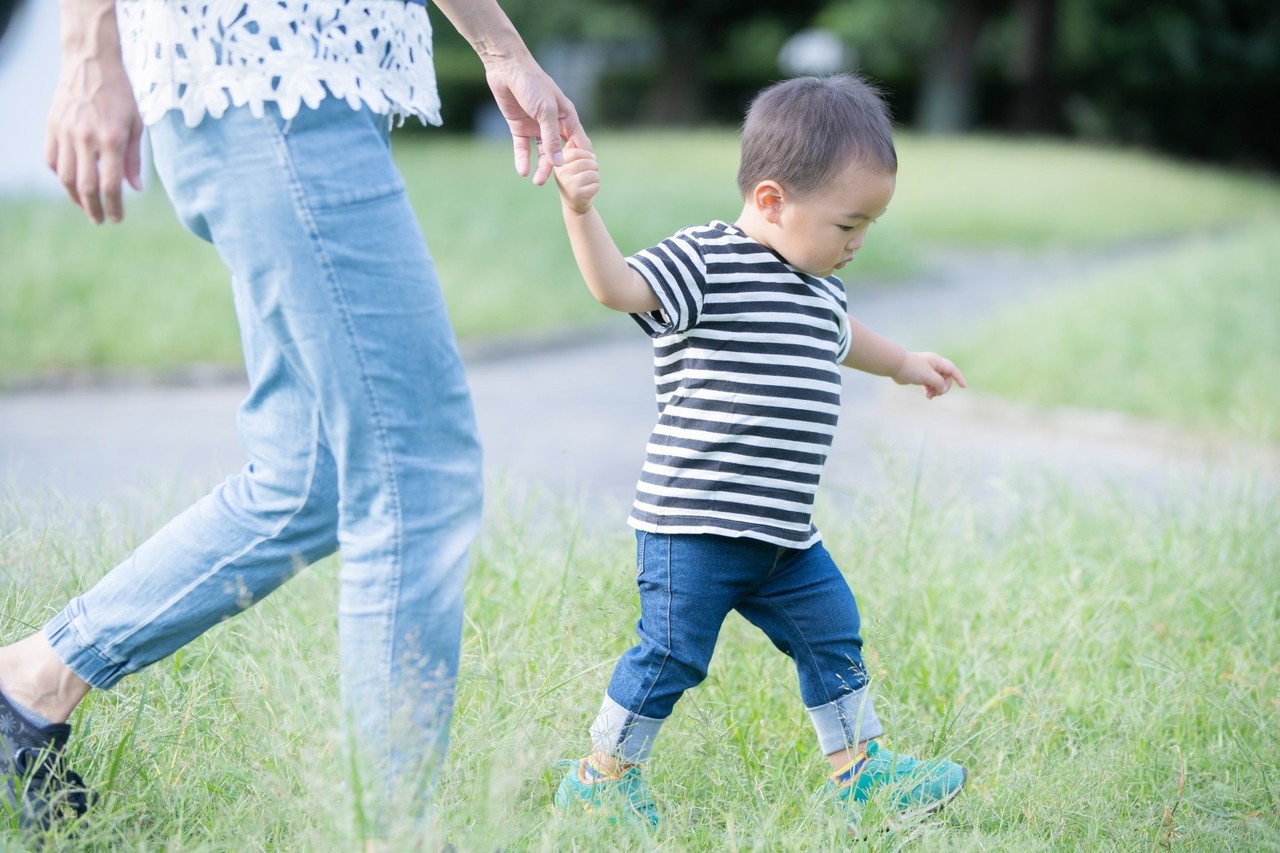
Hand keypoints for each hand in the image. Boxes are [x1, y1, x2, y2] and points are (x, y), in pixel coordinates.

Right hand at [44, 0, 142, 223]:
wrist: (90, 62)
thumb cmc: (120, 93)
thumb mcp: (137, 124)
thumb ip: (134, 158)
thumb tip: (134, 188)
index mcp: (111, 140)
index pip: (110, 185)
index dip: (114, 207)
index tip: (117, 219)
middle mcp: (86, 139)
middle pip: (86, 187)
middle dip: (94, 209)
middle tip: (101, 220)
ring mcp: (65, 133)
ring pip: (66, 177)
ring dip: (75, 197)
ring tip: (87, 206)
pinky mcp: (52, 127)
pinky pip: (52, 160)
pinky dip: (61, 176)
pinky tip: (72, 182)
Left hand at [483, 56, 581, 186]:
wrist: (506, 68)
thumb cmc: (533, 84)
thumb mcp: (546, 111)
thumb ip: (552, 138)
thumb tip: (559, 163)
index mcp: (567, 117)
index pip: (578, 143)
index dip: (580, 159)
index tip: (581, 177)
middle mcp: (553, 124)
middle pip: (559, 151)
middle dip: (558, 168)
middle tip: (556, 184)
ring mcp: (536, 126)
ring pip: (542, 152)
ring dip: (541, 167)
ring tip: (537, 182)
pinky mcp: (519, 127)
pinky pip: (523, 147)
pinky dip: (523, 159)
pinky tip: (523, 171)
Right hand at [553, 138, 598, 214]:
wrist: (575, 204)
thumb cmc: (575, 180)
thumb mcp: (571, 165)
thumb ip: (572, 152)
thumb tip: (571, 141)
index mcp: (558, 164)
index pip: (575, 152)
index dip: (587, 154)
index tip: (590, 159)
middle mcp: (561, 174)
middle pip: (587, 162)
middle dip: (594, 166)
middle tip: (592, 172)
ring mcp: (569, 184)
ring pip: (593, 174)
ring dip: (596, 177)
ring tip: (590, 181)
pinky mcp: (578, 195)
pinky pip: (595, 185)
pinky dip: (596, 187)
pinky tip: (589, 190)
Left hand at [894, 352, 967, 398]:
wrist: (895, 366)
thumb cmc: (912, 368)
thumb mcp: (928, 376)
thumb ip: (939, 383)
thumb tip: (943, 389)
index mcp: (937, 362)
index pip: (952, 370)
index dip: (959, 378)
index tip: (964, 386)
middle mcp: (934, 366)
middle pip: (945, 379)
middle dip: (942, 388)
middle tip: (936, 393)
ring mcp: (927, 371)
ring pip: (937, 383)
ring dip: (936, 391)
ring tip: (929, 395)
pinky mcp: (921, 377)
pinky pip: (930, 385)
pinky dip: (930, 391)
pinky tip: (927, 395)